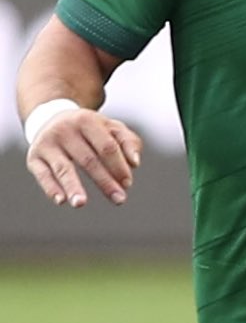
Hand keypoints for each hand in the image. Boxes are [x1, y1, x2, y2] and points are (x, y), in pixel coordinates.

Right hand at [25, 107, 141, 208]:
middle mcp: (64, 130)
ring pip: (63, 168)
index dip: (119, 166)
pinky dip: (50, 188)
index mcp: (86, 120)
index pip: (107, 147)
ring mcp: (47, 144)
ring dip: (73, 187)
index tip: (128, 183)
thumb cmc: (91, 130)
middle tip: (119, 199)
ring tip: (80, 204)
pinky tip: (61, 201)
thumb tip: (135, 163)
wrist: (52, 119)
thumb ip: (128, 142)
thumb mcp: (111, 128)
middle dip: (105, 181)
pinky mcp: (33, 157)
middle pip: (88, 160)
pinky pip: (42, 174)